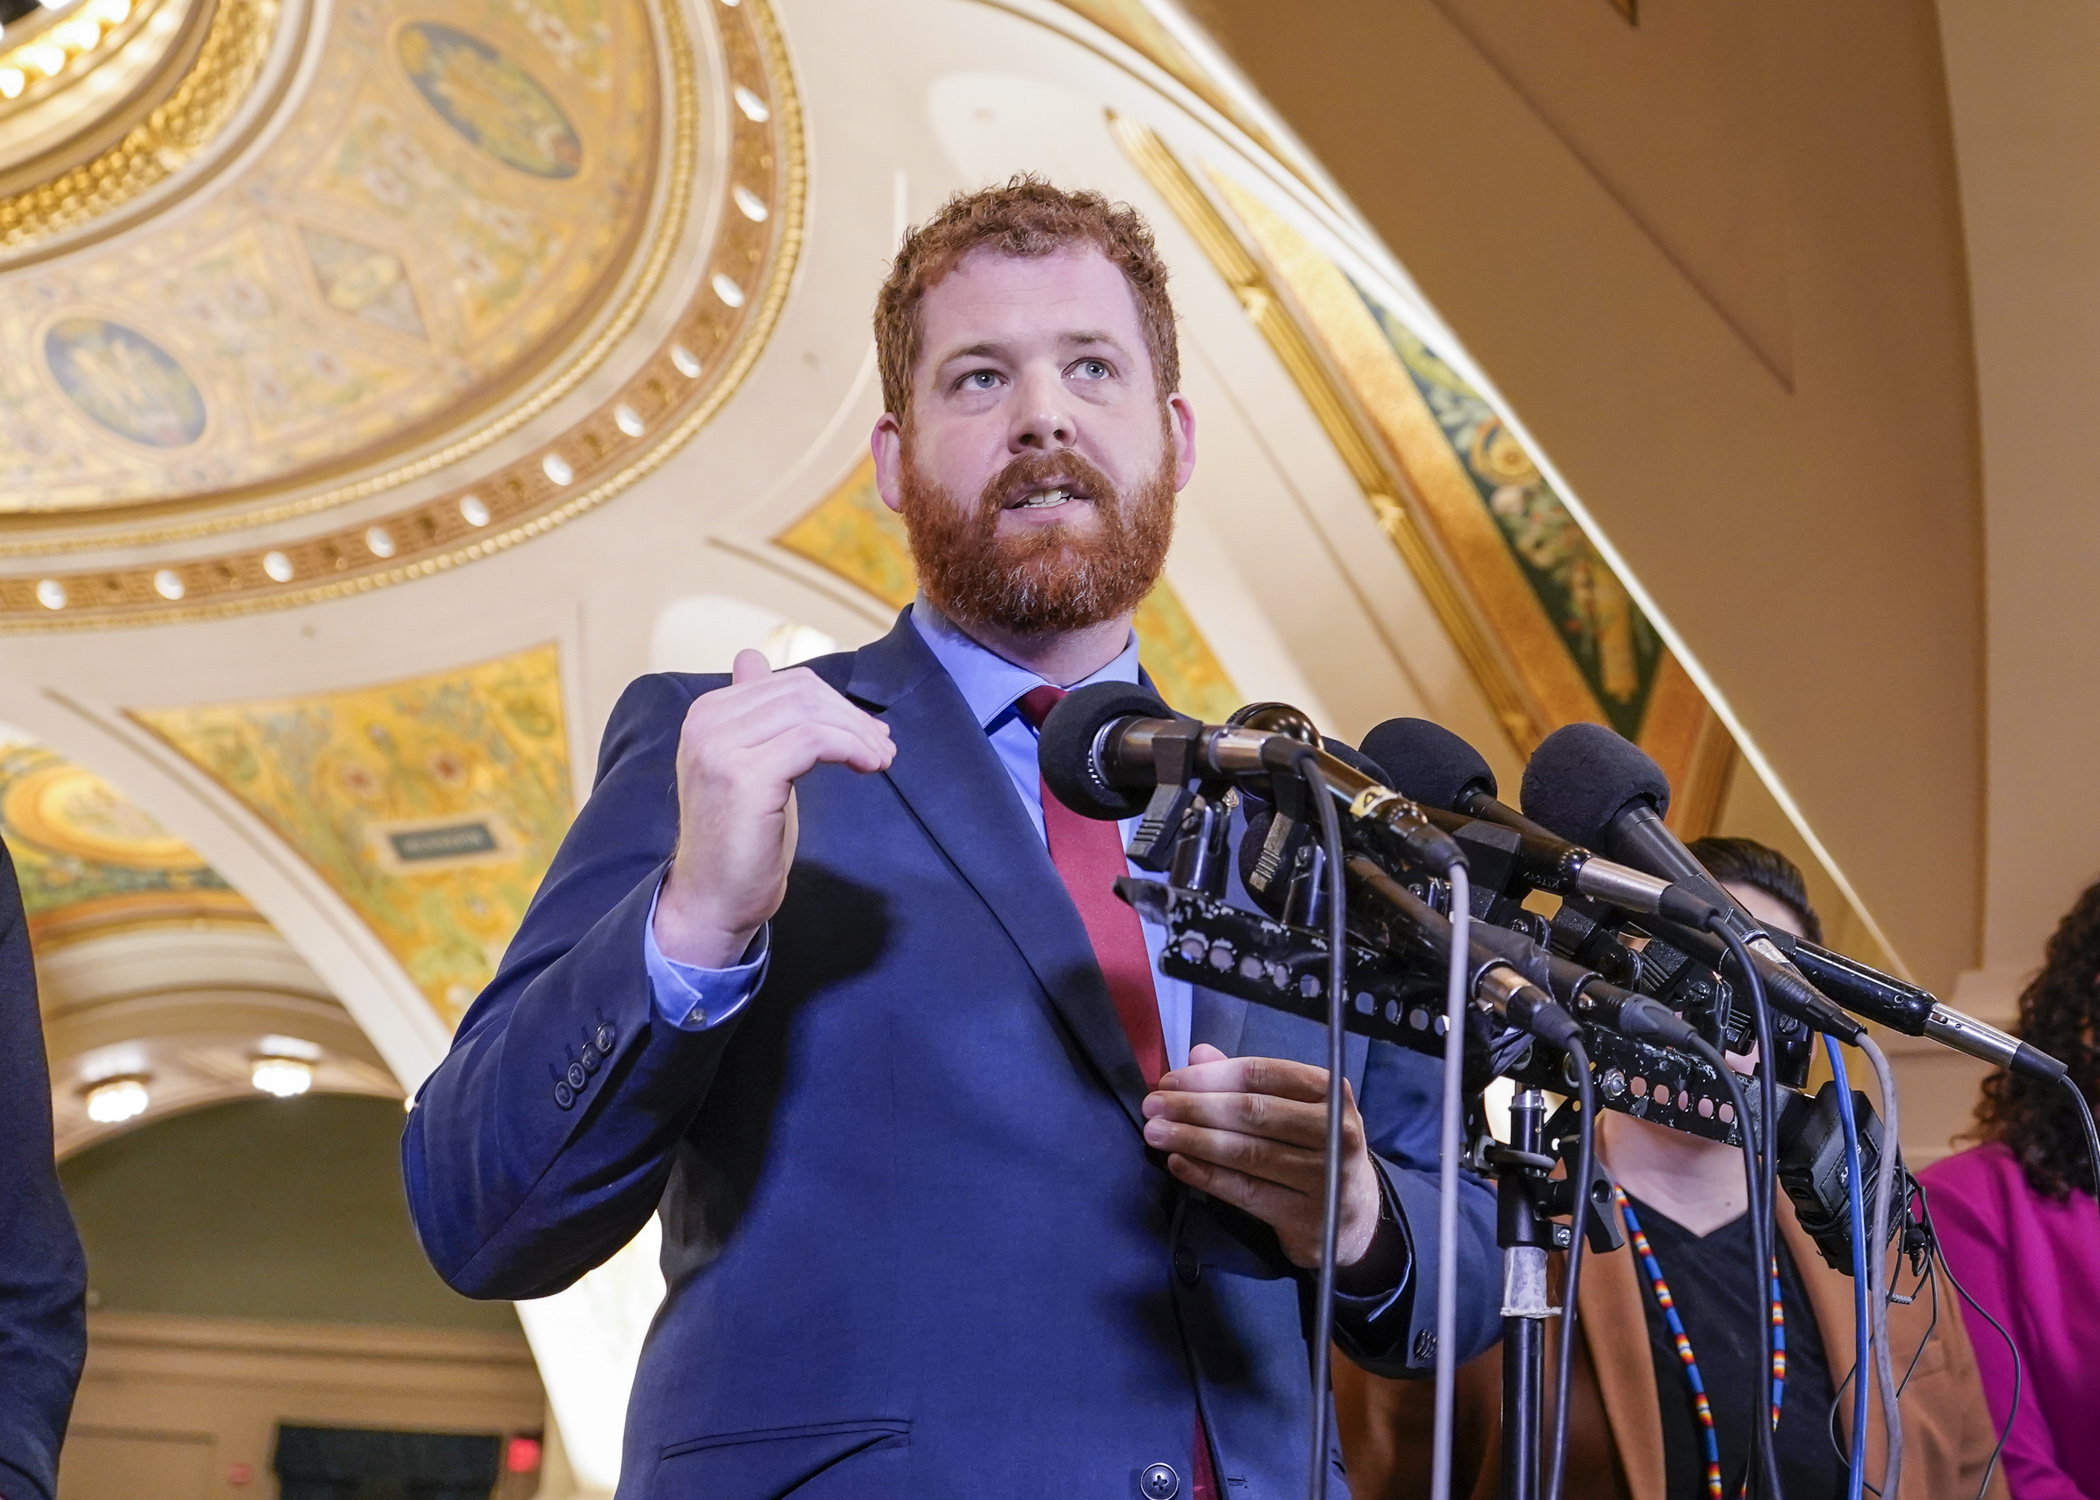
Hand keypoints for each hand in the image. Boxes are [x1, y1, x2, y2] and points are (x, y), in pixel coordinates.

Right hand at [653, 650, 893, 967]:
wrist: (713, 898)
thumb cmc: (740, 838)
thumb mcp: (750, 764)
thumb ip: (754, 715)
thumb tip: (753, 659)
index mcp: (707, 713)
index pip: (787, 684)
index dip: (837, 704)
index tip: (870, 731)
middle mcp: (706, 722)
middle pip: (801, 693)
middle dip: (852, 717)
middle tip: (883, 745)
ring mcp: (720, 746)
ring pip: (810, 713)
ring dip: (858, 733)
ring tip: (881, 759)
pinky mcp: (743, 774)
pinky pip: (813, 741)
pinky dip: (850, 748)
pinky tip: (867, 766)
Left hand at [1142, 1043, 1382, 1270]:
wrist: (1355, 1216)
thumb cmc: (1316, 1147)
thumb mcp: (1295, 1108)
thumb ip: (1248, 1081)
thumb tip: (1198, 1053)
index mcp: (1330, 1091)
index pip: (1262, 1074)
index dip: (1210, 1076)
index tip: (1169, 1080)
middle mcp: (1335, 1131)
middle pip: (1253, 1112)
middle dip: (1195, 1107)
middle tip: (1152, 1106)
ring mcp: (1324, 1176)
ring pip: (1247, 1153)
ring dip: (1194, 1140)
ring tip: (1155, 1133)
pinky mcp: (1306, 1215)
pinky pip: (1246, 1192)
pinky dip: (1207, 1176)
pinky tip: (1178, 1164)